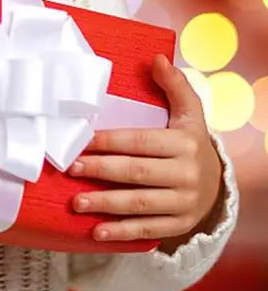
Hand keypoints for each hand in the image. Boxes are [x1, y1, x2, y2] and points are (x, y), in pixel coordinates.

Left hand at [67, 54, 223, 248]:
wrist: (219, 183)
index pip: (140, 142)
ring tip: (76, 201)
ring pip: (140, 203)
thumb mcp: (188, 112)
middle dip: (101, 170)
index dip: (109, 142)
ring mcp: (184, 203)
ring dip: (106, 203)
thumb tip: (157, 58)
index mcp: (183, 143)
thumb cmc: (190, 141)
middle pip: (136, 172)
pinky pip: (148, 230)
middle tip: (71, 168)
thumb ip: (173, 85)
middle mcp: (186, 174)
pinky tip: (97, 230)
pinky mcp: (179, 225)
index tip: (81, 142)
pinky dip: (122, 231)